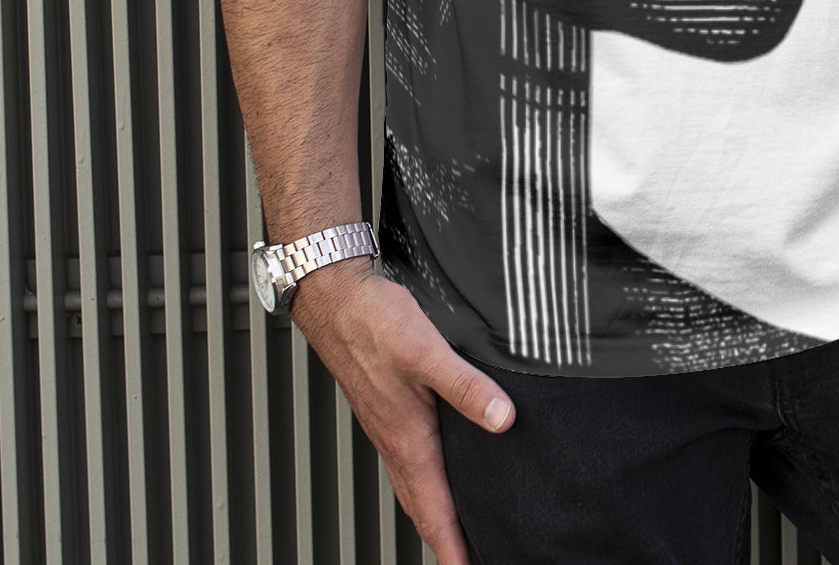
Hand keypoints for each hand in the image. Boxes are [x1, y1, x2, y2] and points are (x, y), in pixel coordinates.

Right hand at [289, 262, 515, 563]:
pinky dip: (422, 481)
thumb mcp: (427, 352)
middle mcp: (394, 441)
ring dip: (433, 513)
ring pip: (412, 486)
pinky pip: (405, 461)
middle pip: (422, 508)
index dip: (454, 547)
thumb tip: (504, 420)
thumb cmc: (374, 322)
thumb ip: (466, 387)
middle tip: (467, 561)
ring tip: (455, 530)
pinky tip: (434, 468)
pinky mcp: (384, 408)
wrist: (335, 299)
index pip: (435, 511)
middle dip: (445, 540)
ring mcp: (387, 426)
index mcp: (407, 439)